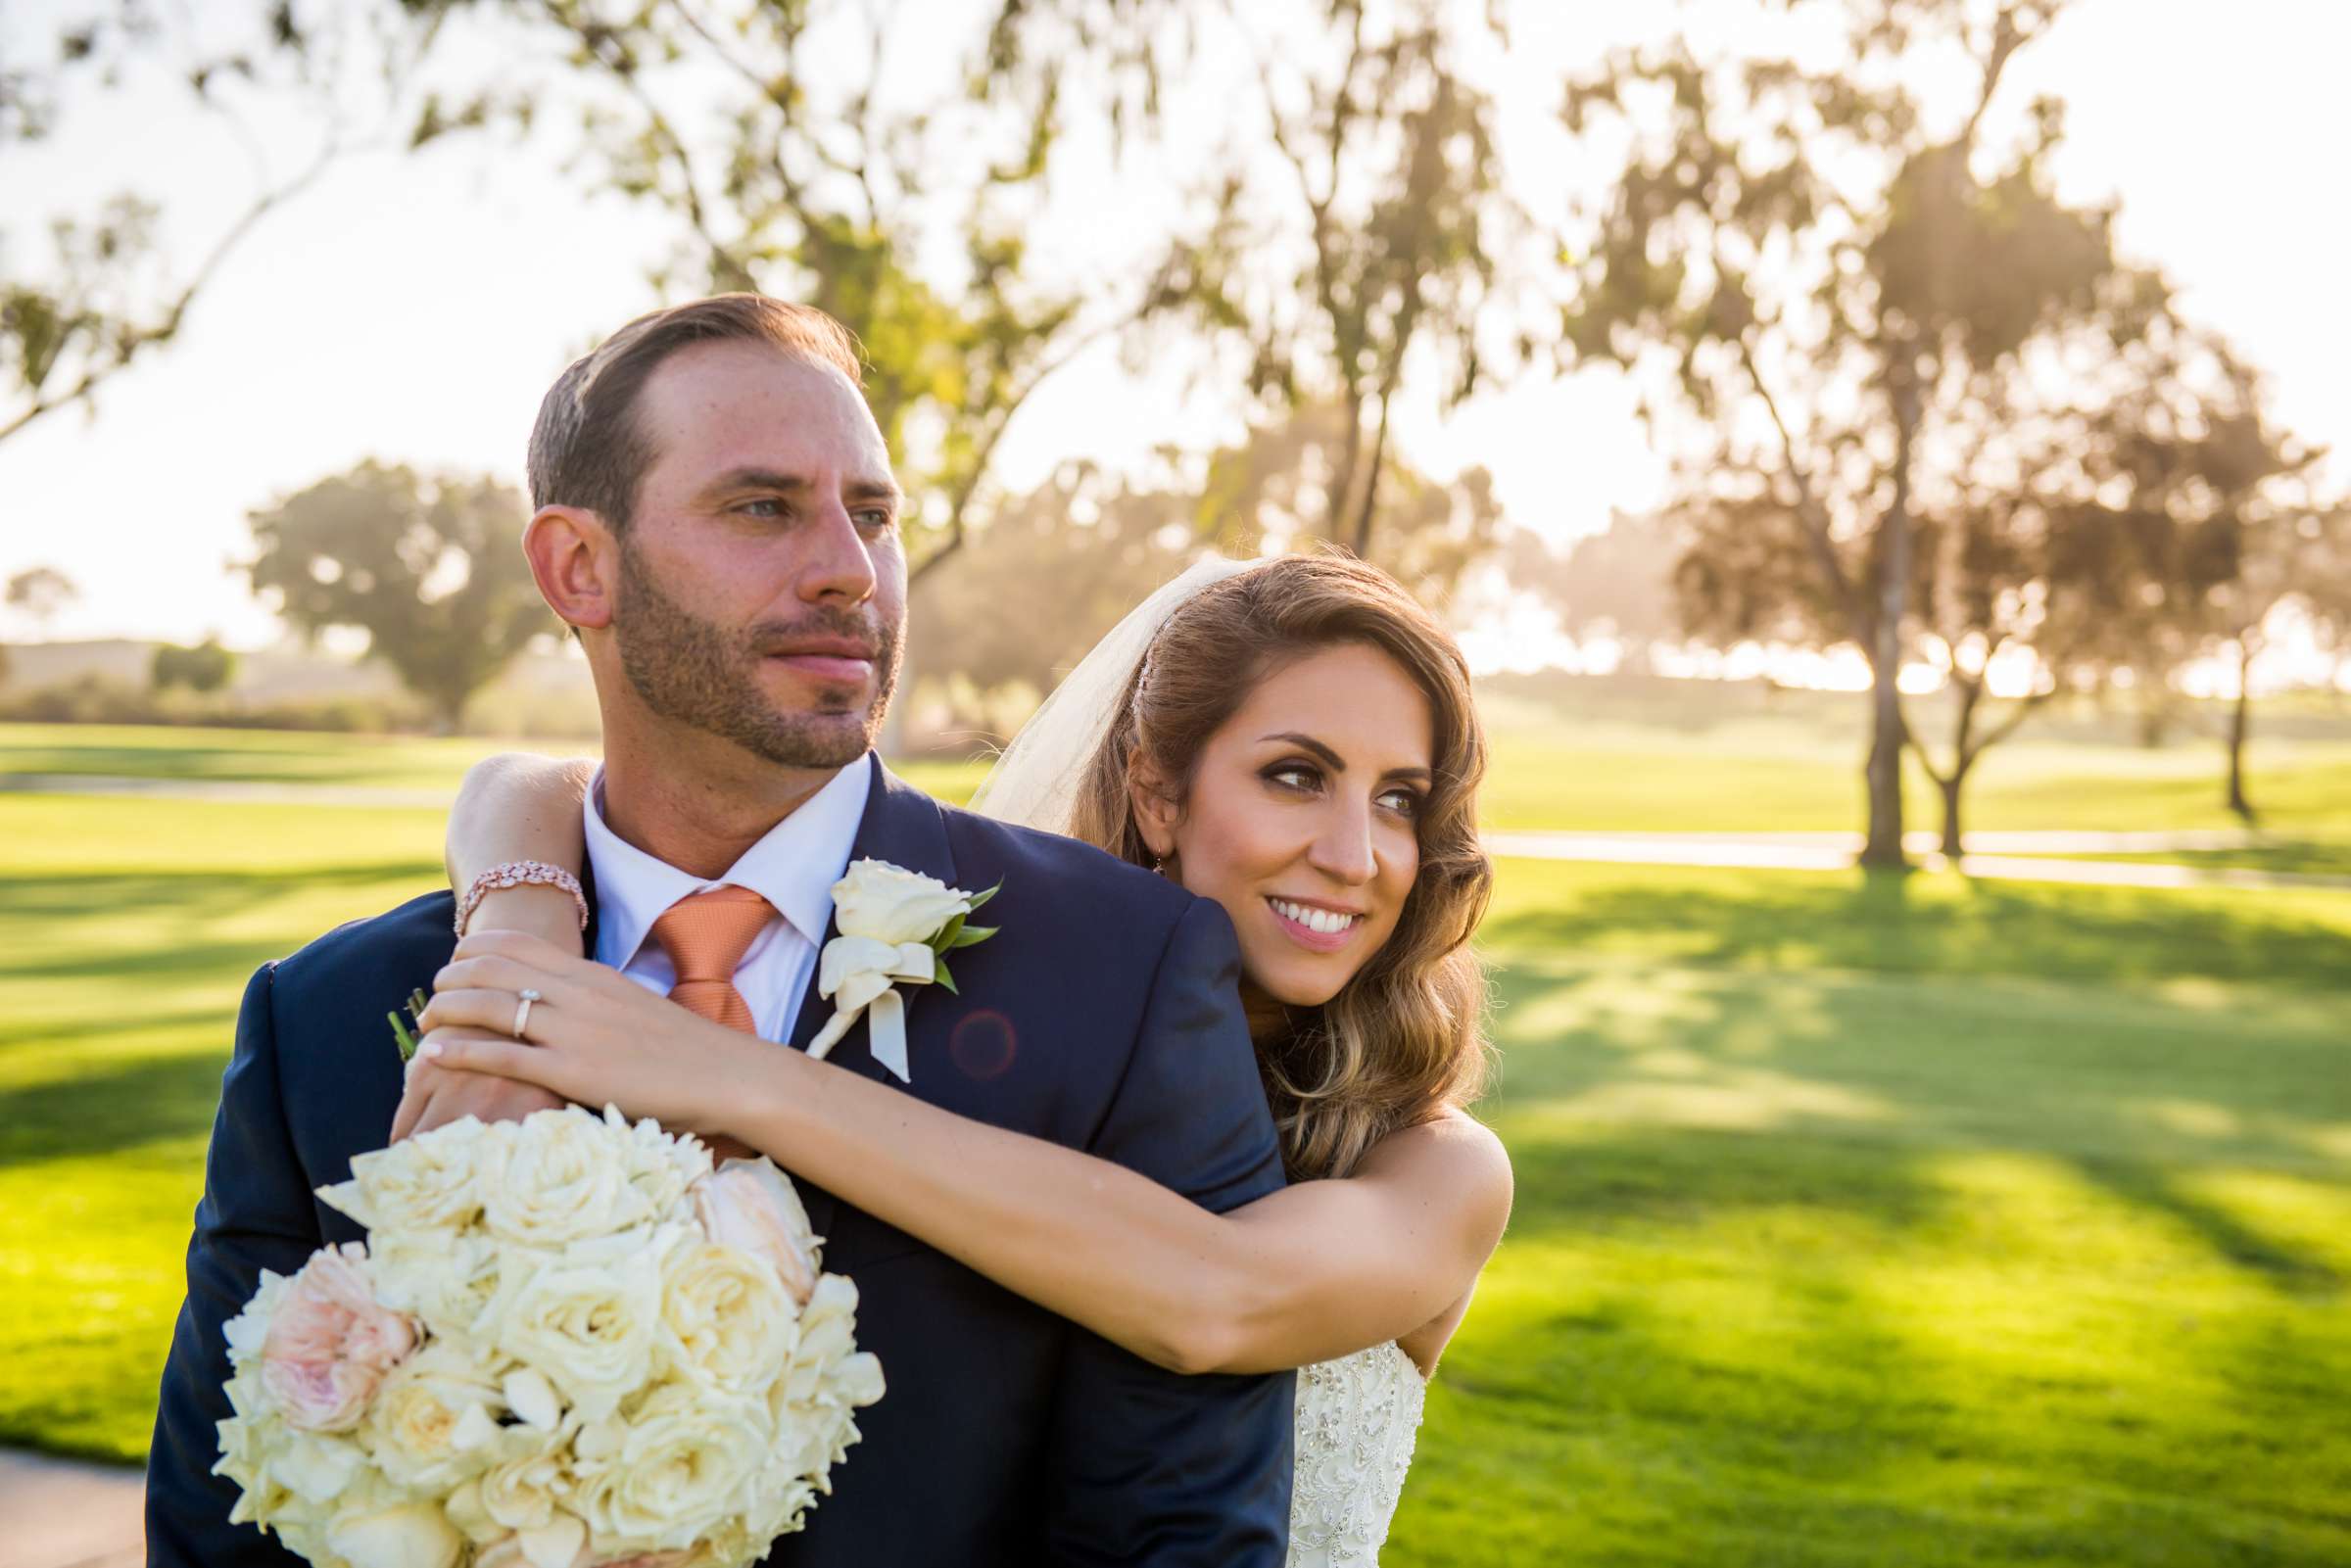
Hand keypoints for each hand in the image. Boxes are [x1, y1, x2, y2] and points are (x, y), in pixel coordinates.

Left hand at [411, 929, 775, 1148]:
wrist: (725, 1075)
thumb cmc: (683, 1050)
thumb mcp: (633, 1007)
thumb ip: (592, 1001)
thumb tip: (559, 1007)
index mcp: (591, 975)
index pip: (516, 944)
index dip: (472, 948)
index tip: (454, 964)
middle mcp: (577, 993)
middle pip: (491, 968)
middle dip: (449, 977)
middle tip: (432, 994)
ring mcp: (573, 1031)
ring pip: (488, 1006)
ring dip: (445, 1010)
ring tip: (424, 1022)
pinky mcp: (573, 1071)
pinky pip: (501, 1056)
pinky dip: (460, 1052)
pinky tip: (433, 1055)